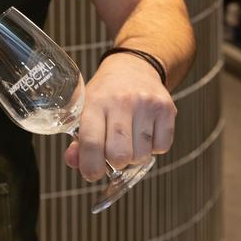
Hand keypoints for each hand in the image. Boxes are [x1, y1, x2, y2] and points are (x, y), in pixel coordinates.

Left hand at [64, 53, 175, 180]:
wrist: (133, 66)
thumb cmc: (105, 94)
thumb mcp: (85, 108)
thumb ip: (78, 139)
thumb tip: (74, 162)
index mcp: (95, 101)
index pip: (91, 142)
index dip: (91, 166)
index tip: (91, 174)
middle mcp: (121, 101)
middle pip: (119, 154)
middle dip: (115, 163)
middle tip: (113, 153)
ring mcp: (146, 104)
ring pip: (142, 155)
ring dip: (135, 155)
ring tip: (129, 138)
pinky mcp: (166, 108)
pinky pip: (162, 147)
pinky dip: (153, 147)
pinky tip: (145, 132)